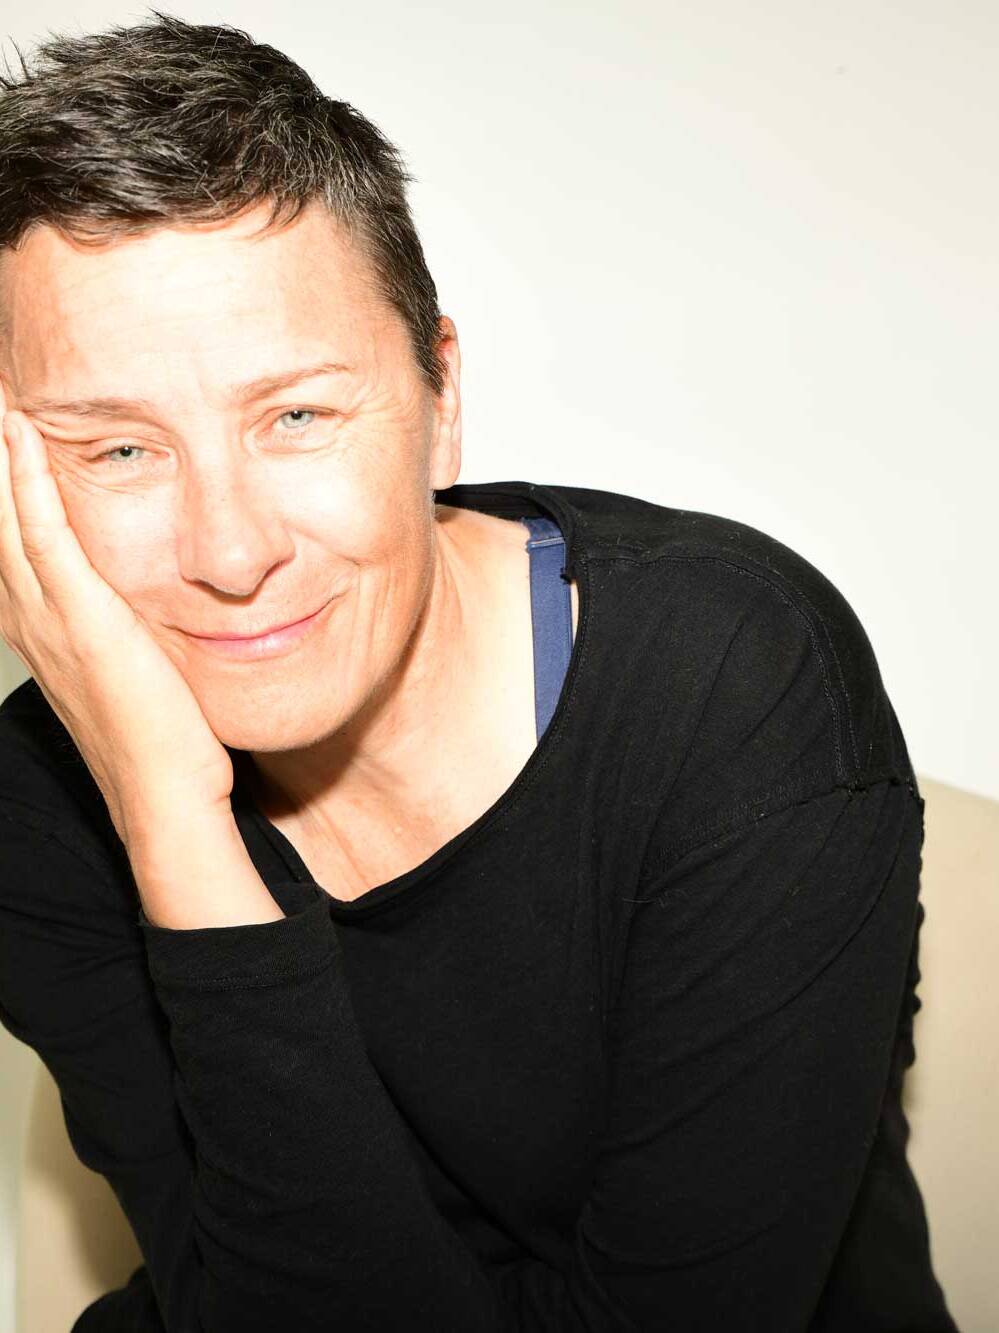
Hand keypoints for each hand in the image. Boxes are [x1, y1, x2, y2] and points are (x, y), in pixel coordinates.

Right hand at [0, 388, 234, 847]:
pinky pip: (50, 540)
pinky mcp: (90, 624)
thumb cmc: (160, 739)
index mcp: (41, 626)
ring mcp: (54, 621)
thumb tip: (135, 596)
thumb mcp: (130, 666)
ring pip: (2, 519)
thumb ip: (119, 624)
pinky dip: (30, 485)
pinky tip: (22, 434)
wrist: (167, 800)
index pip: (3, 539)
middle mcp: (32, 618)